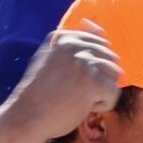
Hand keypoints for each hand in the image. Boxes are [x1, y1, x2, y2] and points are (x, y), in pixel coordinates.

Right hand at [3, 24, 121, 142]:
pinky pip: (114, 92)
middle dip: (99, 78)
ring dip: (102, 91)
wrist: (28, 115)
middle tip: (74, 90)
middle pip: (110, 58)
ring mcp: (84, 62)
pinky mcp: (92, 82)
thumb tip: (97, 26)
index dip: (94, 65)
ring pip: (115, 74)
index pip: (100, 42)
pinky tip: (84, 106)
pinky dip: (103, 104)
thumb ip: (71, 41)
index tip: (73, 77)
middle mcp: (75, 45)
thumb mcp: (49, 57)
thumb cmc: (40, 91)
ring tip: (79, 97)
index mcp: (66, 37)